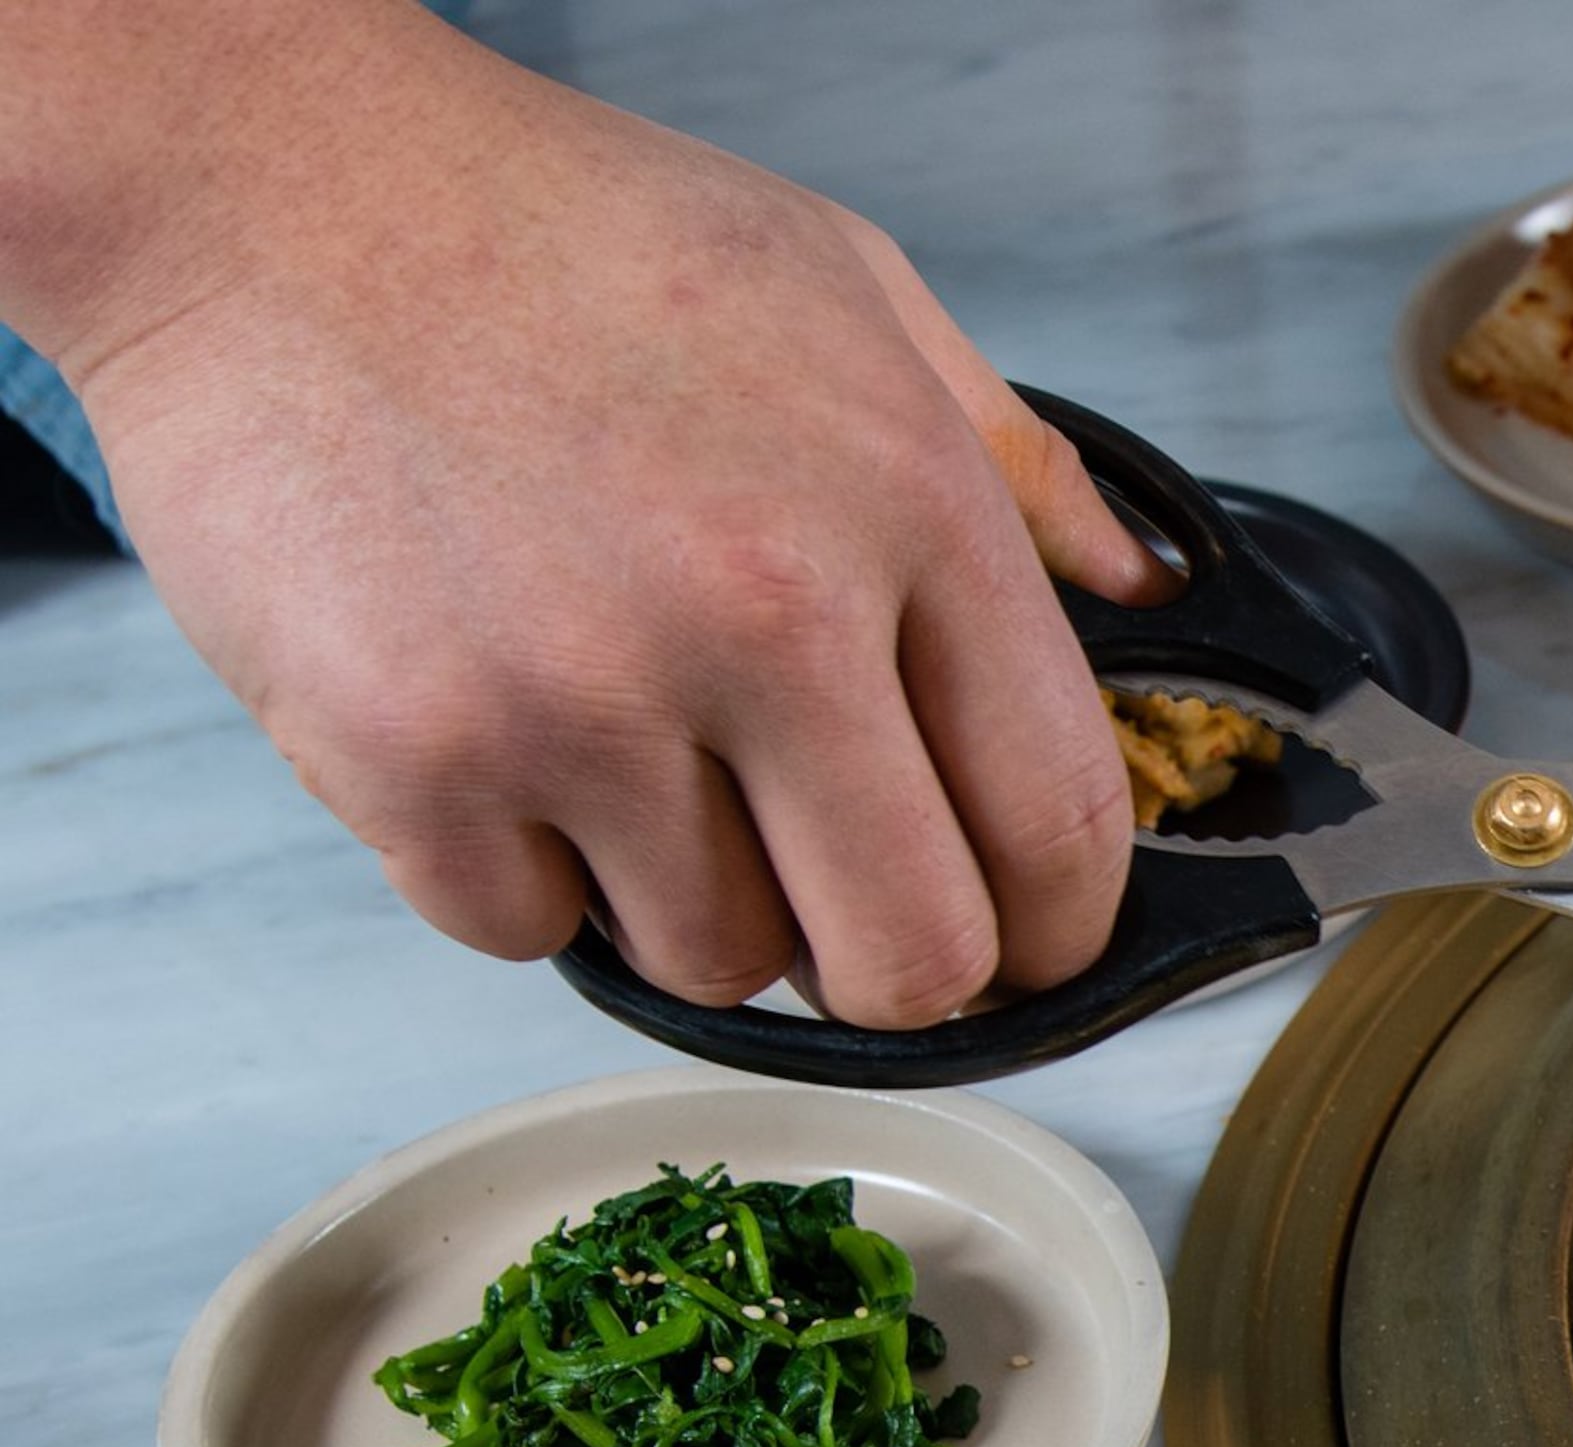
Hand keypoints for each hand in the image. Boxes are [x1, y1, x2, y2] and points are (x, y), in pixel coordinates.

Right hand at [23, 8, 1173, 1025]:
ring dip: (694, 903)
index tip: (1028, 940)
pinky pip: (531, 938)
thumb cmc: (558, 229)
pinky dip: (526, 879)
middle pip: (913, 963)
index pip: (1060, 824)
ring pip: (720, 965)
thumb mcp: (848, 289)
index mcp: (908, 510)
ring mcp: (584, 698)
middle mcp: (764, 618)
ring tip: (635, 751)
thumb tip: (1138, 589)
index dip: (1058, 928)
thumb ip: (1010, 459)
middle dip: (893, 972)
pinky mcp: (414, 756)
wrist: (266, 179)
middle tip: (839, 906)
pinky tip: (506, 739)